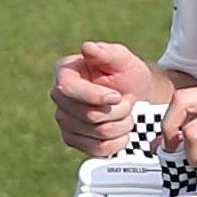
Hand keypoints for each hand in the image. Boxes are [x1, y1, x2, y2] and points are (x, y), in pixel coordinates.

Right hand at [52, 41, 155, 156]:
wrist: (136, 95)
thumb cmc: (127, 73)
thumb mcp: (122, 59)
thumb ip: (106, 53)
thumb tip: (87, 48)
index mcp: (65, 72)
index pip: (68, 89)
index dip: (96, 96)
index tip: (117, 96)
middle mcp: (60, 98)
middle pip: (88, 115)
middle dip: (119, 110)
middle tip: (130, 101)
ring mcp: (65, 121)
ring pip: (97, 133)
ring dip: (122, 125)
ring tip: (128, 113)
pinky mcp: (74, 140)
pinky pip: (98, 149)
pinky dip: (119, 141)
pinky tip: (124, 129)